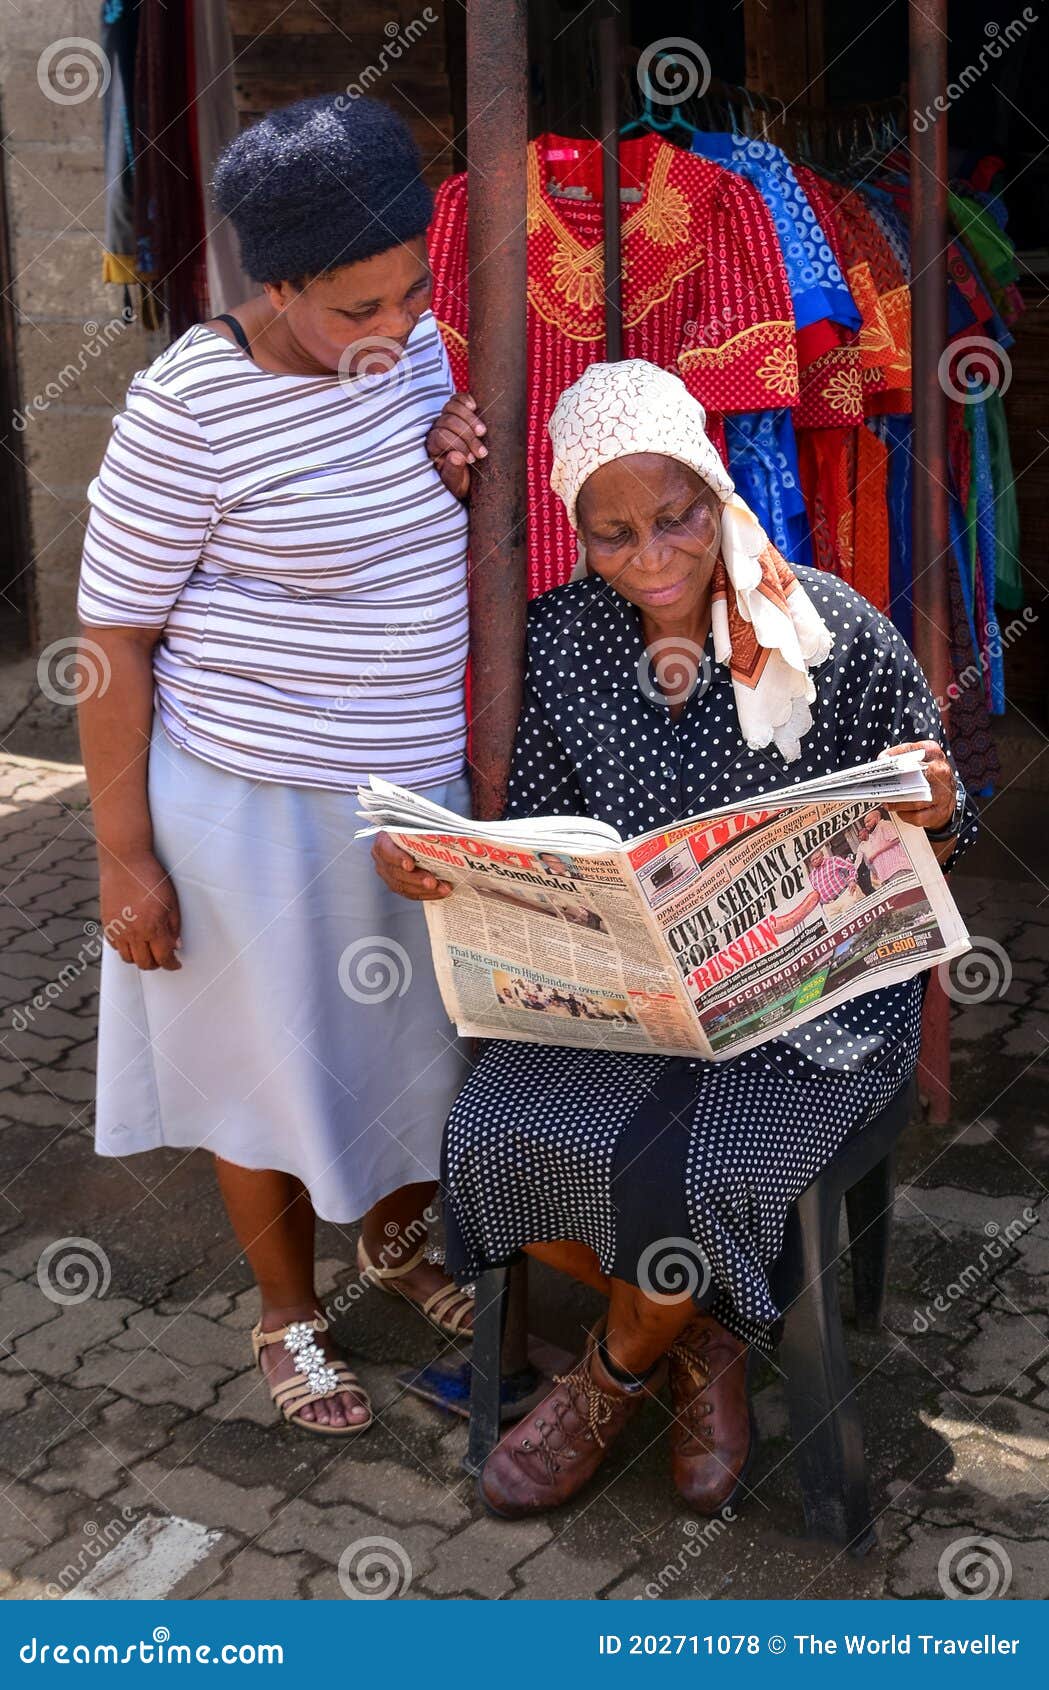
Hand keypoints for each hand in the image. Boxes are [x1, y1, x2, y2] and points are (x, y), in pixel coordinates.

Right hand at [99, 848, 181, 969]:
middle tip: (163, 958)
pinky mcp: (106, 923)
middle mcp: (133, 932)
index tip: (175, 964)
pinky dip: (124, 948)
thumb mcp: (171, 901)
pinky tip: (133, 941)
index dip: (172, 964)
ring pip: (128, 958)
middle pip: (145, 963)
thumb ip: (174, 926)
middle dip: (157, 964)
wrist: (125, 861)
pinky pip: (115, 946)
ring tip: (148, 951)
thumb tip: (175, 945)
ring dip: (139, 959)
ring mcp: (117, 929)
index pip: (164, 958)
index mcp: (153, 927)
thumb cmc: (151, 877)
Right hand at [371, 831, 452, 900]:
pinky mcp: (398, 884)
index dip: (397, 858)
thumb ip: (425, 827)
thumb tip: (445, 832)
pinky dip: (427, 894)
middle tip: (433, 882)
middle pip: (396, 873)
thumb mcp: (417, 823)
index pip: (386, 850)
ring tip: (443, 889)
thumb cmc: (416, 828)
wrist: (413, 836)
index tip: (410, 864)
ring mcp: (388, 874)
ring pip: (403, 886)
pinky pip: (411, 893)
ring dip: (425, 890)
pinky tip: (441, 891)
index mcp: (383, 841)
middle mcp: (382, 859)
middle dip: (417, 879)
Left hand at [426, 393, 486, 497]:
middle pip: (447, 421)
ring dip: (470, 419)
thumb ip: (452, 472)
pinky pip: (458, 399)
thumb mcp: (455, 484)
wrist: (469, 478)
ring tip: (483, 433)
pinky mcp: (459, 413)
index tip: (471, 460)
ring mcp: (447, 419)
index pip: (440, 436)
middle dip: (467, 436)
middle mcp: (436, 430)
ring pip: (451, 407)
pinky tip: (475, 407)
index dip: (457, 445)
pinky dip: (466, 399)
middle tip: (482, 453)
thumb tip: (456, 456)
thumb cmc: (459, 483)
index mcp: (432, 447)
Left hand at [882, 740, 956, 831]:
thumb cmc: (928, 774)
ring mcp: (943, 793)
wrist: (948, 793)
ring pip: (915, 801)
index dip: (895, 755)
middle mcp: (941, 771)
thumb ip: (902, 755)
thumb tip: (882, 759)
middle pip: (913, 777)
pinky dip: (906, 815)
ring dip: (897, 804)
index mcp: (933, 753)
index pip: (912, 751)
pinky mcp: (941, 811)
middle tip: (882, 787)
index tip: (882, 760)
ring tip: (887, 803)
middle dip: (895, 784)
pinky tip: (900, 812)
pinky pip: (918, 817)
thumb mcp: (919, 758)